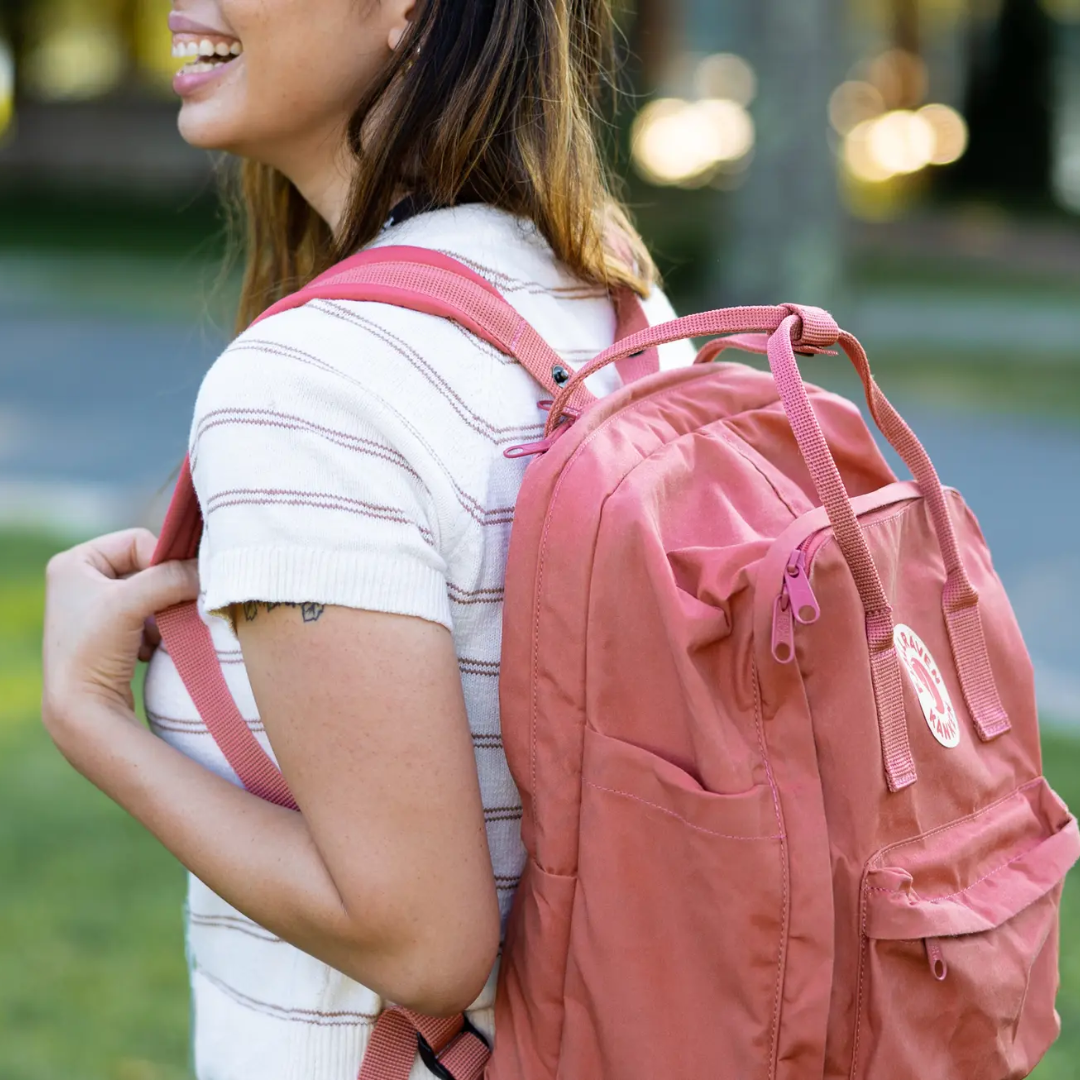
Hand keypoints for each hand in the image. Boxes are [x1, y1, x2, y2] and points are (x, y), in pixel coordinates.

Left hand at [42, 529, 198, 741]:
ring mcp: (94, 610)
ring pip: (152, 595)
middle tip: (173, 610)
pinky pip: (148, 618)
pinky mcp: (108, 635)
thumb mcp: (131, 603)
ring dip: (163, 614)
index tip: (174, 589)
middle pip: (146, 569)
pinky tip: (148, 649)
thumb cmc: (93, 650)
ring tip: (156, 635)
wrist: (81, 710)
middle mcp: (80, 582)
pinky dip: (157, 631)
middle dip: (164, 592)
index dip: (161, 562)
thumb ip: (171, 578)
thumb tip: (207, 571)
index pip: (138, 541)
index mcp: (74, 562)